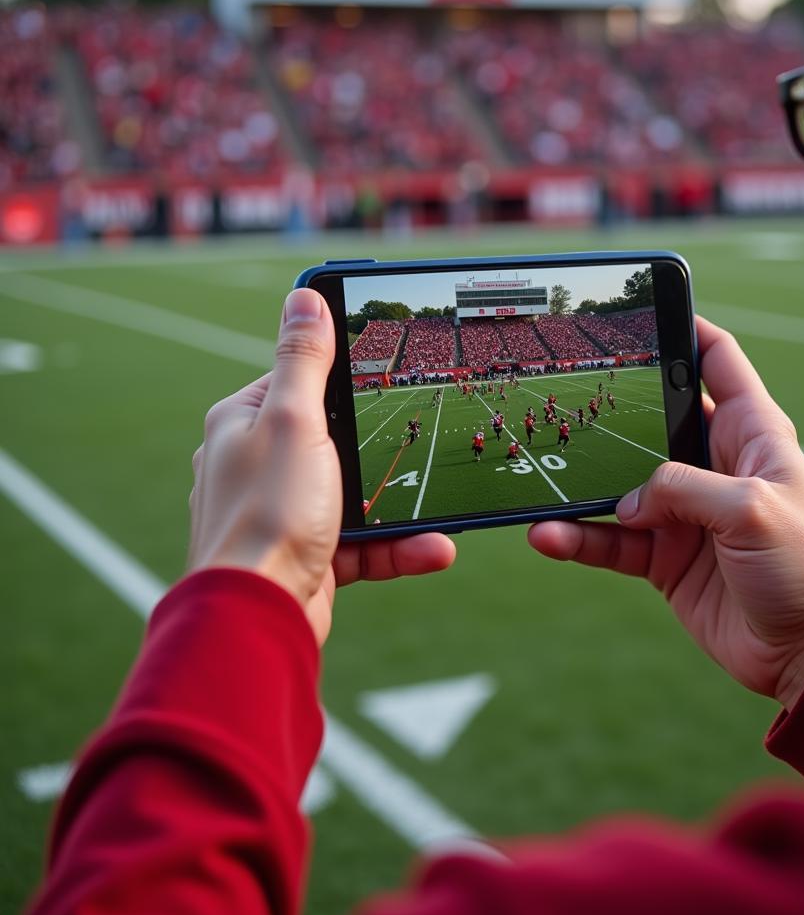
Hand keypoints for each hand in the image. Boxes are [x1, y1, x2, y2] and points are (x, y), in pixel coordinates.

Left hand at [188, 288, 455, 645]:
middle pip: (335, 441)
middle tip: (427, 439)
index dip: (343, 375)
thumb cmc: (268, 512)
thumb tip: (303, 297)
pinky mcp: (309, 556)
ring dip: (403, 508)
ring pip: (356, 496)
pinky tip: (434, 548)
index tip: (390, 369)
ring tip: (447, 516)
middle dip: (386, 449)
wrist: (258, 617)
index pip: (297, 381)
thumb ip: (305, 361)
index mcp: (245, 423)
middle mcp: (258, 465)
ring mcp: (285, 514)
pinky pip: (362, 542)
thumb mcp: (294, 421)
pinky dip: (398, 546)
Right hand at [529, 317, 803, 709]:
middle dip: (611, 404)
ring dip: (582, 483)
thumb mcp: (752, 510)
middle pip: (652, 416)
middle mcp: (713, 464)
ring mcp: (684, 511)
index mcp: (751, 433)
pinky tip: (549, 535)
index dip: (685, 329)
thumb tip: (629, 498)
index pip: (717, 361)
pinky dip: (579, 538)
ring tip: (541, 478)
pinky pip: (611, 538)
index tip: (644, 308)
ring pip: (621, 484)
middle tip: (563, 388)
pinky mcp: (663, 555)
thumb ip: (685, 489)